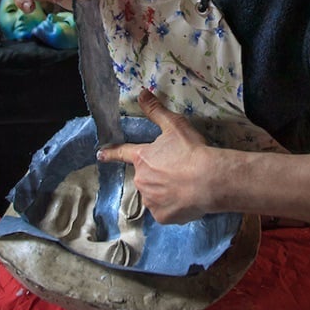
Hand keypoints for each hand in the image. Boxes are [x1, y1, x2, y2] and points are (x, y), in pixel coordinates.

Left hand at [97, 89, 211, 223]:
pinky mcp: (162, 216)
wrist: (208, 179)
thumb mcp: (174, 125)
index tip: (100, 155)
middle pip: (145, 176)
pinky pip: (165, 210)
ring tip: (185, 185)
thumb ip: (156, 110)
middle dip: (157, 173)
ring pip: (154, 194)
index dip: (112, 153)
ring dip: (164, 190)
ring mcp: (150, 200)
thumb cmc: (190, 150)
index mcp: (143, 157)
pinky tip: (186, 199)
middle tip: (177, 170)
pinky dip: (173, 206)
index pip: (123, 153)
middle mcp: (141, 180)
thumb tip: (141, 92)